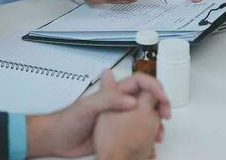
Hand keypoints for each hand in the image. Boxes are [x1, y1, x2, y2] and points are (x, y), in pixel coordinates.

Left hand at [26, 70, 169, 157]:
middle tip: (165, 116)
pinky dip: (147, 136)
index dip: (154, 87)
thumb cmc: (69, 121)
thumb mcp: (88, 106)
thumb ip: (109, 100)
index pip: (140, 82)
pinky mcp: (118, 132)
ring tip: (158, 133)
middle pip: (147, 97)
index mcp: (113, 92)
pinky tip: (149, 144)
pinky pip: (138, 131)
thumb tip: (132, 101)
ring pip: (145, 115)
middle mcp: (119, 102)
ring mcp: (120, 117)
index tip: (162, 99)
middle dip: (160, 104)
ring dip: (155, 122)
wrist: (59, 140)